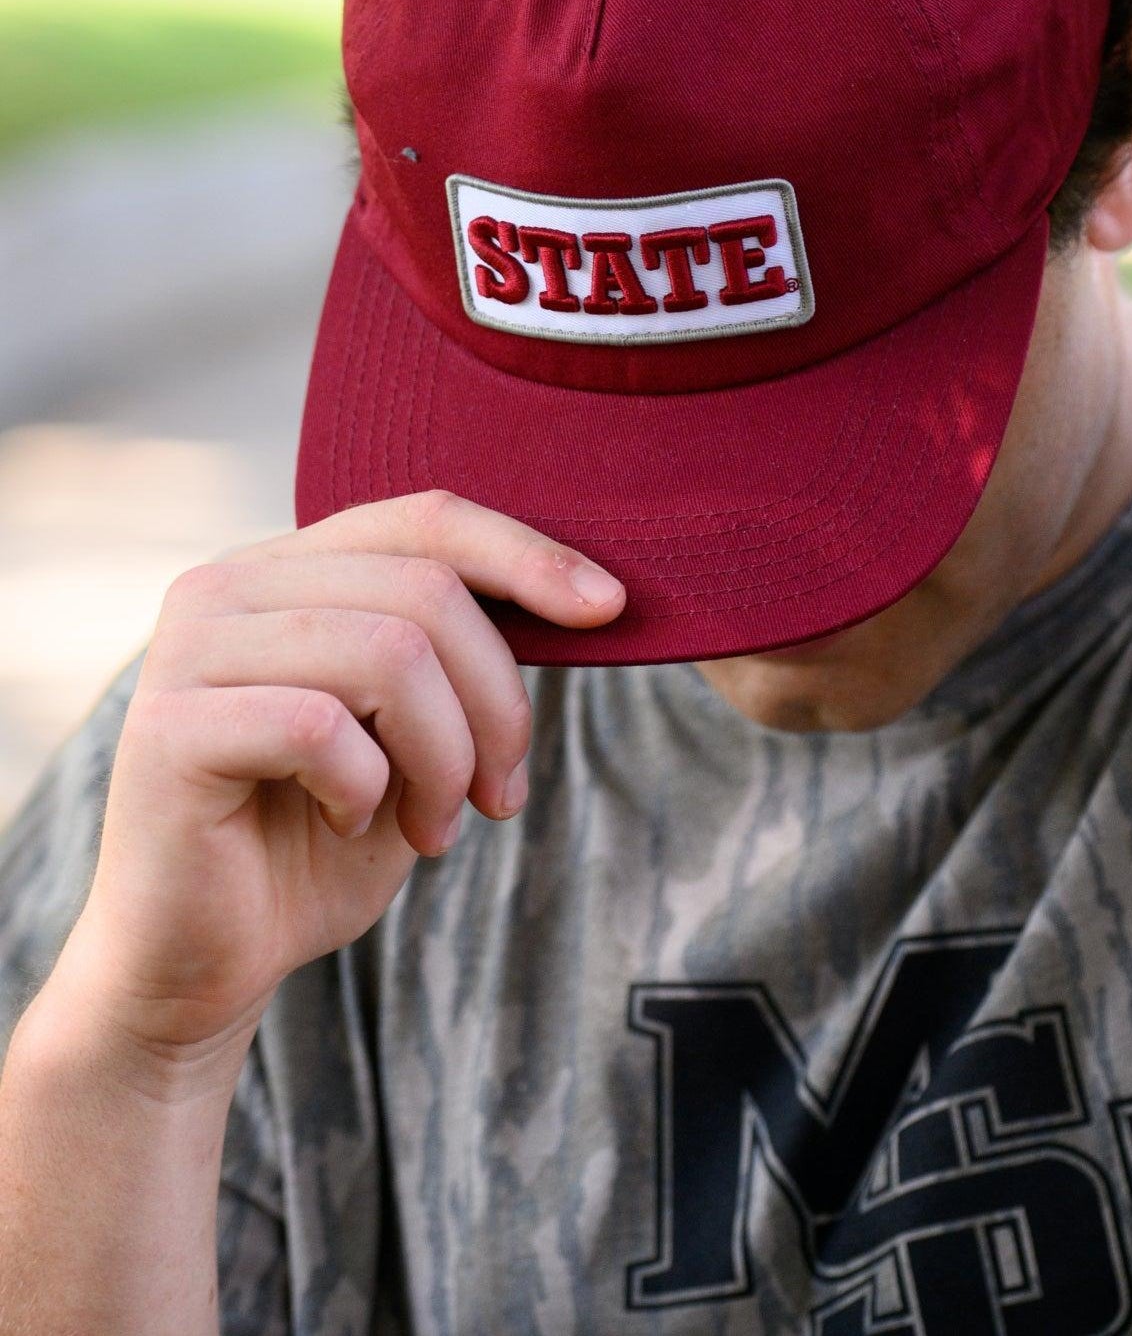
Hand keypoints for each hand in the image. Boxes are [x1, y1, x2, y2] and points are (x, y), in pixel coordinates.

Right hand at [50, 491, 622, 1071]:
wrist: (200, 965)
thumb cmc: (314, 845)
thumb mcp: (413, 736)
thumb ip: (460, 658)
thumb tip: (588, 595)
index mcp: (286, 569)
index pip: (425, 519)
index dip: (527, 555)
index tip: (611, 608)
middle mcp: (228, 585)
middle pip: (426, 590)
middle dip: (495, 702)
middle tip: (499, 797)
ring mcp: (188, 648)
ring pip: (389, 652)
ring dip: (443, 757)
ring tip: (435, 824)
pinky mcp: (167, 726)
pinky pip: (320, 726)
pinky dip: (368, 788)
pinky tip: (350, 824)